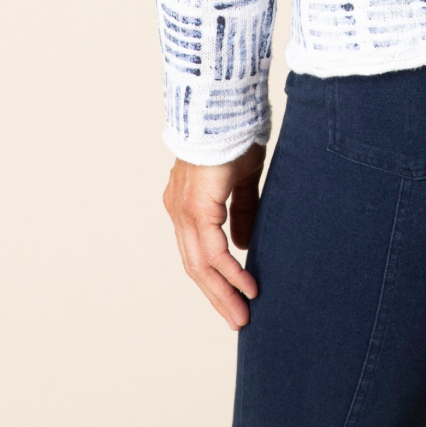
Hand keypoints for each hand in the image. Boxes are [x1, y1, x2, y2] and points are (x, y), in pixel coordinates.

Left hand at [163, 142, 266, 329]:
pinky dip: (230, 271)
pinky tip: (247, 286)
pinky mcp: (196, 208)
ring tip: (242, 314)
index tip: (233, 297)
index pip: (197, 250)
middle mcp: (178, 211)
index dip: (214, 276)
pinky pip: (212, 250)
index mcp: (186, 203)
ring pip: (200, 264)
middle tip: (237, 319)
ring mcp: (183, 211)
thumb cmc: (234, 134)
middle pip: (195, 265)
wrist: (223, 107)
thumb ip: (241, 211)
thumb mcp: (241, 179)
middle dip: (217, 294)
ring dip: (223, 292)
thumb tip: (242, 245)